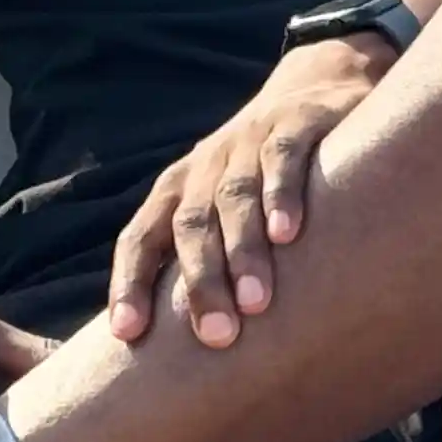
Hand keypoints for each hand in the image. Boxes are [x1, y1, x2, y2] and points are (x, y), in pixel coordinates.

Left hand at [108, 37, 392, 347]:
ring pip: (234, 197)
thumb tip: (185, 354)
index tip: (127, 334)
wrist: (315, 86)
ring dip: (242, 249)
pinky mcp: (295, 124)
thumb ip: (207, 260)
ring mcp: (247, 142)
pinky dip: (281, 194)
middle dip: (201, 282)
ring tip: (256, 302)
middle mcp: (205, 167)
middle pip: (190, 226)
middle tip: (217, 336)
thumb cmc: (263, 174)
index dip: (130, 283)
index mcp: (178, 192)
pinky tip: (288, 233)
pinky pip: (282, 158)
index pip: (141, 238)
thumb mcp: (225, 208)